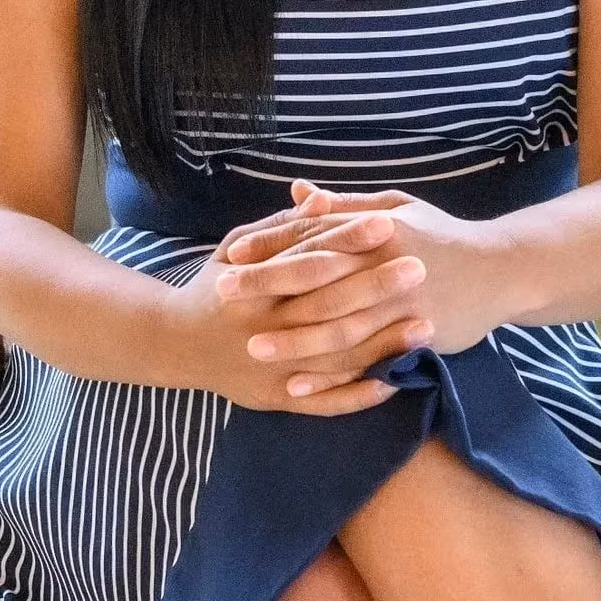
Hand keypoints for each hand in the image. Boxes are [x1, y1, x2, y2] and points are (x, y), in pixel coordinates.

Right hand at [157, 204, 432, 415]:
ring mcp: (270, 369)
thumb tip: (321, 198)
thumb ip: (282, 229)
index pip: (308, 260)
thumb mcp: (236, 248)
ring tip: (426, 326)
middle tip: (419, 267)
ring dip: (382, 344)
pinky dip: (361, 394)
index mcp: (251, 287)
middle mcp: (261, 330)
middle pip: (328, 306)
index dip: (348, 240)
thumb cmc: (215, 286)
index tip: (388, 223)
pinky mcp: (276, 400)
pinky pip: (325, 402)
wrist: (175, 344)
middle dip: (375, 287)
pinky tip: (395, 380)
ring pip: (334, 358)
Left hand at [217, 179, 505, 396]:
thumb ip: (345, 205)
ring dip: (292, 342)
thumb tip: (297, 192)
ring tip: (253, 349)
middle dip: (266, 292)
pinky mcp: (414, 339)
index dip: (270, 245)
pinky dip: (331, 377)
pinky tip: (299, 385)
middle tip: (222, 300)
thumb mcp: (397, 208)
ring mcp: (401, 307)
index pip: (313, 236)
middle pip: (316, 281)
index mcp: (377, 230)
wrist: (501, 271)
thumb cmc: (441, 236)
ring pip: (338, 328)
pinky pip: (364, 363)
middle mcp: (386, 266)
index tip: (230, 255)